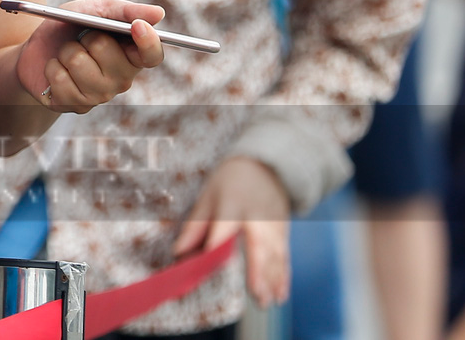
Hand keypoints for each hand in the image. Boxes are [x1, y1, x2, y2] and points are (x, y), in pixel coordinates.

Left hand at [14, 0, 165, 113]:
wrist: (33, 51)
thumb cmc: (70, 29)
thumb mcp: (93, 10)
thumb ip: (123, 10)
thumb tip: (158, 13)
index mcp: (131, 55)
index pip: (152, 56)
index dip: (149, 43)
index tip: (137, 26)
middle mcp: (121, 79)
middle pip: (106, 50)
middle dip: (85, 36)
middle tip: (81, 38)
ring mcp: (99, 96)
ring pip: (77, 62)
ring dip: (65, 51)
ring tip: (66, 54)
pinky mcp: (75, 105)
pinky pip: (60, 77)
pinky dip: (52, 66)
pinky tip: (56, 69)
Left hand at [175, 156, 290, 306]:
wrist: (265, 165)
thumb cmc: (230, 181)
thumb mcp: (208, 196)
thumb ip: (195, 225)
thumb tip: (179, 252)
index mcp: (233, 205)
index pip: (224, 228)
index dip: (215, 246)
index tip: (208, 264)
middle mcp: (257, 217)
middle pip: (258, 245)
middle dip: (258, 272)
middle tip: (256, 295)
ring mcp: (274, 225)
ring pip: (275, 255)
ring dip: (272, 279)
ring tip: (267, 301)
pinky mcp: (284, 231)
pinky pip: (285, 256)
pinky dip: (284, 276)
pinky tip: (281, 294)